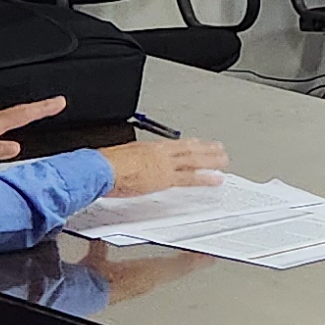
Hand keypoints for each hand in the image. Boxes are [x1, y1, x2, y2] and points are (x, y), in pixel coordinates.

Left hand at [0, 97, 65, 167]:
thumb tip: (16, 148)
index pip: (21, 114)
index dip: (42, 108)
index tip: (59, 101)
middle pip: (18, 113)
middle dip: (38, 109)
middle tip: (54, 104)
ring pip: (8, 121)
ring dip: (25, 117)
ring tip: (37, 115)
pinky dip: (9, 129)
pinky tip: (7, 138)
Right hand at [101, 134, 226, 196]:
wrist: (101, 170)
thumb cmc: (104, 165)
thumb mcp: (120, 158)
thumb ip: (131, 162)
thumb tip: (129, 167)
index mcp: (148, 147)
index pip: (175, 145)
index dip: (189, 145)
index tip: (199, 144)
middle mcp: (160, 153)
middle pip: (188, 150)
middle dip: (206, 150)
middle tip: (219, 150)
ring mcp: (164, 165)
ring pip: (194, 161)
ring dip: (211, 161)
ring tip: (223, 162)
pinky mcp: (165, 179)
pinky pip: (190, 178)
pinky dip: (204, 179)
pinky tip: (215, 180)